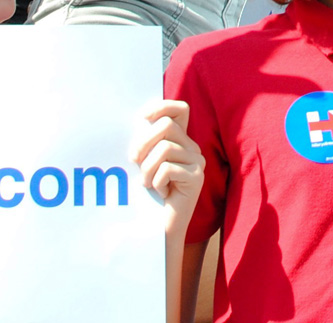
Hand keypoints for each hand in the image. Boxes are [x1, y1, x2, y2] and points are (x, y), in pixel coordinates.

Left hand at [134, 100, 203, 234]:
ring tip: (148, 183)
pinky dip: (157, 182)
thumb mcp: (144, 161)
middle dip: (143, 143)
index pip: (179, 109)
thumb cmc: (148, 193)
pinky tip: (161, 192)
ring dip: (147, 169)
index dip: (161, 106)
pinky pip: (167, 169)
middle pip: (166, 126)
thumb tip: (141, 117)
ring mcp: (197, 162)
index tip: (142, 117)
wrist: (158, 226)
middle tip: (135, 163)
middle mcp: (192, 148)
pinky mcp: (196, 177)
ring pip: (164, 149)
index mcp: (180, 141)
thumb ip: (145, 140)